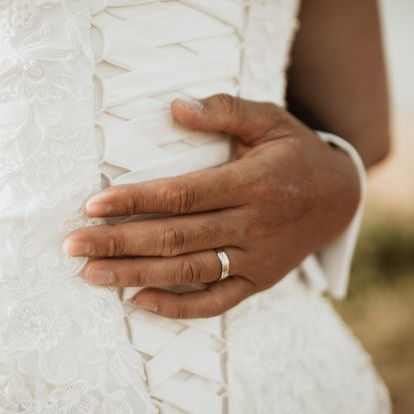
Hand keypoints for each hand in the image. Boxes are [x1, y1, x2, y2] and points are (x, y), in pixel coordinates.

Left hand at [64, 94, 360, 317]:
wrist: (341, 198)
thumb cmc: (296, 154)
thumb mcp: (270, 119)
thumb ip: (225, 110)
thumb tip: (176, 107)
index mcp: (251, 183)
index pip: (181, 195)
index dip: (135, 201)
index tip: (93, 206)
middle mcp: (251, 225)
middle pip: (174, 237)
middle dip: (118, 242)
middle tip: (72, 245)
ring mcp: (254, 259)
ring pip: (187, 271)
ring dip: (135, 275)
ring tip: (91, 274)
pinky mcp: (257, 281)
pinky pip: (216, 301)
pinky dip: (178, 306)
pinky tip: (140, 301)